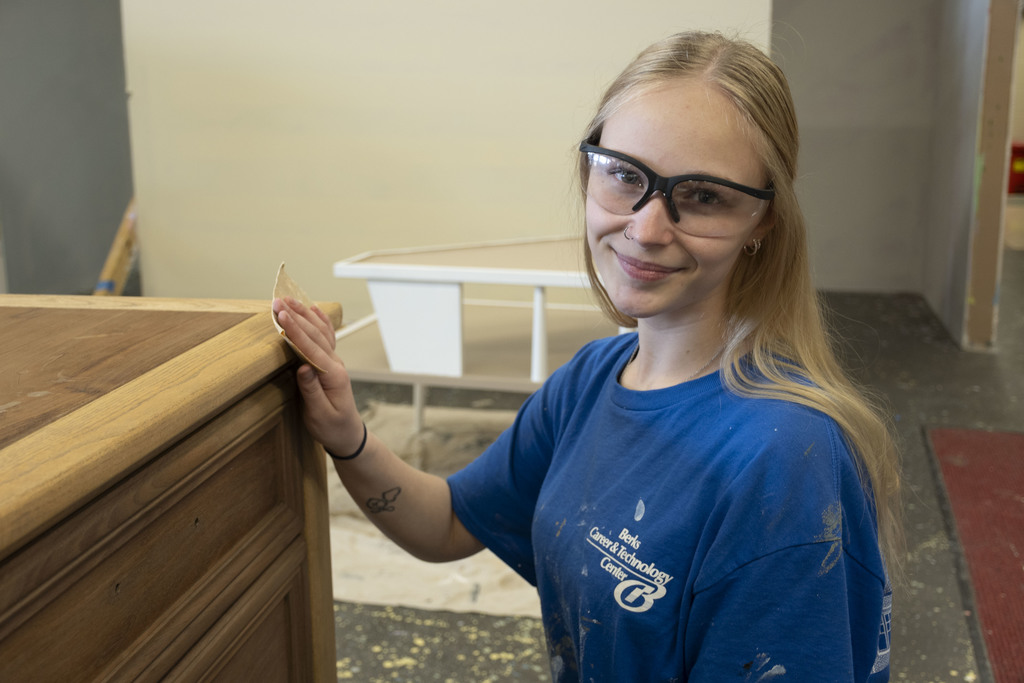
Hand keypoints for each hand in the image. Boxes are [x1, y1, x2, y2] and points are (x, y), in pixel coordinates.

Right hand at [271, 297, 363, 454]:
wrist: (347, 435)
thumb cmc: (332, 428)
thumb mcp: (319, 415)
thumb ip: (311, 391)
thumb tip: (302, 367)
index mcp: (333, 375)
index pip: (311, 348)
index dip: (294, 330)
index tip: (280, 315)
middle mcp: (335, 365)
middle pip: (314, 335)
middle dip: (295, 316)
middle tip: (277, 301)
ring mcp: (334, 363)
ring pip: (320, 332)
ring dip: (304, 314)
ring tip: (288, 299)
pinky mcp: (330, 364)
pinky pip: (325, 337)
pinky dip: (319, 321)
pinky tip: (313, 309)